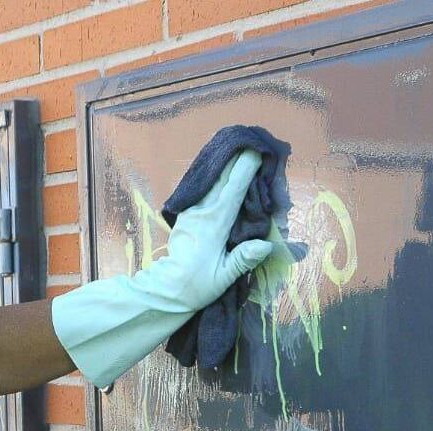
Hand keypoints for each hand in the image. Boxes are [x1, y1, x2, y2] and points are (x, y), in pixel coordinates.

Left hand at [133, 150, 275, 312]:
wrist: (167, 288)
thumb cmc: (198, 285)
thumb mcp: (223, 277)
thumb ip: (243, 259)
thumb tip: (265, 245)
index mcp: (214, 225)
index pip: (233, 191)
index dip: (244, 170)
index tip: (255, 151)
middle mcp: (201, 212)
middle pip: (221, 178)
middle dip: (235, 157)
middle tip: (250, 138)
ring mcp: (191, 211)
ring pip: (210, 180)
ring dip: (224, 163)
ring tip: (237, 145)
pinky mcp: (186, 213)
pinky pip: (203, 188)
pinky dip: (215, 175)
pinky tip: (221, 166)